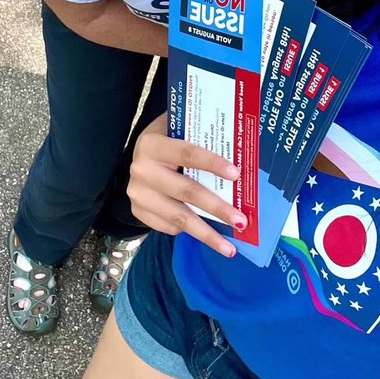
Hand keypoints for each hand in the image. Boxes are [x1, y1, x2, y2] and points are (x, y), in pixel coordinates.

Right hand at [127, 114, 243, 257]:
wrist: (139, 157)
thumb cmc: (168, 141)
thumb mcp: (178, 130)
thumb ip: (201, 137)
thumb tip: (241, 151)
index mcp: (153, 144)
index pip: (187, 154)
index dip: (212, 163)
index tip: (236, 175)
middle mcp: (142, 170)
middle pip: (186, 191)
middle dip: (216, 208)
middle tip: (241, 221)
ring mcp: (138, 194)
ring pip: (178, 217)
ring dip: (207, 233)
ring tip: (229, 248)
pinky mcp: (138, 212)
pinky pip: (169, 226)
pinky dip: (190, 231)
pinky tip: (207, 235)